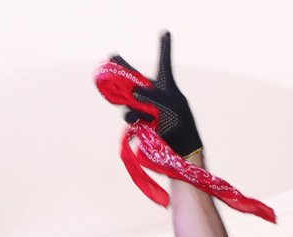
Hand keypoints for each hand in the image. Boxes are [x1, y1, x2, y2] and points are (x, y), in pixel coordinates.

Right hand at [112, 32, 201, 156]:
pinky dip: (131, 116)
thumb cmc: (181, 124)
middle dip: (122, 67)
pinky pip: (129, 114)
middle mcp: (152, 95)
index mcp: (166, 86)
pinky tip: (138, 121)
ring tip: (140, 112)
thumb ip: (154, 95)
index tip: (166, 32)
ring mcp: (143, 108)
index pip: (164, 63)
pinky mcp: (138, 122)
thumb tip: (135, 91)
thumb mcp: (172, 105)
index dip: (164, 47)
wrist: (179, 149)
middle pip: (133, 78)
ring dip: (127, 100)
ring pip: (127, 98)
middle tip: (111, 56)